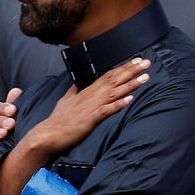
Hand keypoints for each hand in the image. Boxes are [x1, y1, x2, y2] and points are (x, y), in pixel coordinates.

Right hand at [0, 58, 149, 194]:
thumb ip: (73, 91)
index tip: (136, 60)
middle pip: (114, 79)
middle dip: (131, 70)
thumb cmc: (57, 119)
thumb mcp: (65, 100)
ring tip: (145, 77)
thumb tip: (76, 83)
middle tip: (147, 62)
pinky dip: (118, 104)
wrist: (48, 134)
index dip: (123, 67)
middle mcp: (90, 96)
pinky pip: (106, 110)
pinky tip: (130, 99)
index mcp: (86, 91)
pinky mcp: (90, 119)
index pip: (107, 75)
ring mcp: (90, 107)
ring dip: (130, 84)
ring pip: (114, 92)